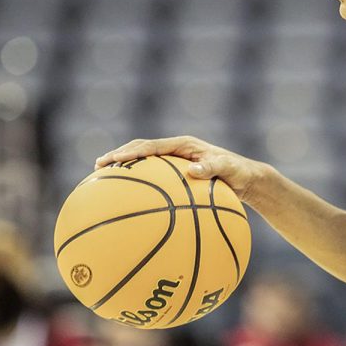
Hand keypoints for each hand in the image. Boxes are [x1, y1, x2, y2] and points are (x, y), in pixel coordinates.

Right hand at [94, 136, 268, 201]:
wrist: (247, 178)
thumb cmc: (239, 173)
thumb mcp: (229, 169)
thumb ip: (212, 168)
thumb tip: (193, 171)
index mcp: (184, 145)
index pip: (151, 146)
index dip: (131, 152)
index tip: (114, 159)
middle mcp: (176, 150)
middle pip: (140, 149)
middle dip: (118, 156)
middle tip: (98, 166)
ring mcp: (174, 162)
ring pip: (143, 162)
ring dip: (124, 168)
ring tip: (101, 179)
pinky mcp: (175, 173)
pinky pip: (153, 178)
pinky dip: (139, 183)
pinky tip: (127, 200)